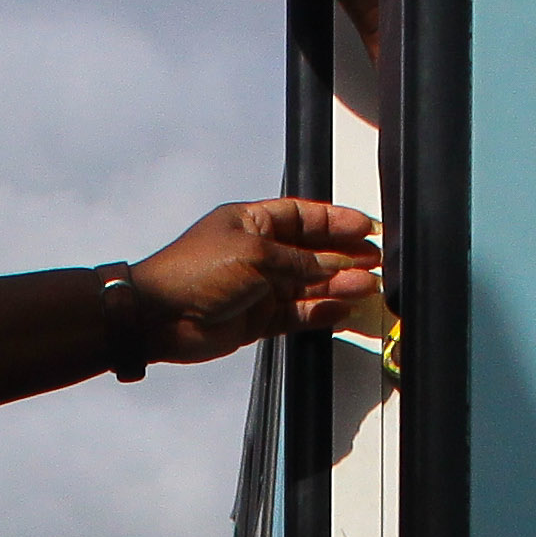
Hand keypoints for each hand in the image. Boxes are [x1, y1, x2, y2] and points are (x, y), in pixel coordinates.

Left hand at [121, 198, 384, 368]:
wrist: (160, 317)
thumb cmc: (195, 271)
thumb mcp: (255, 255)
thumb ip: (300, 262)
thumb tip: (337, 264)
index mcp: (253, 222)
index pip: (304, 217)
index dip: (336, 221)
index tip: (366, 227)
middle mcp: (259, 253)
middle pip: (312, 251)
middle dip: (345, 255)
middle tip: (375, 261)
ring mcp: (260, 287)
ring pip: (309, 285)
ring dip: (338, 285)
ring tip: (368, 287)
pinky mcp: (259, 319)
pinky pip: (297, 314)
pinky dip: (320, 312)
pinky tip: (343, 309)